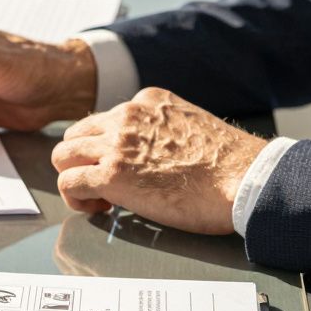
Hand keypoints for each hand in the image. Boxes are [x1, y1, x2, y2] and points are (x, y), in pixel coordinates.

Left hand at [51, 87, 267, 234]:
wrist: (246, 179)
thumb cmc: (229, 164)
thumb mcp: (192, 125)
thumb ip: (163, 130)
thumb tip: (150, 153)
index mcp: (147, 102)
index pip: (104, 121)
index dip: (107, 149)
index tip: (124, 168)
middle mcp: (126, 116)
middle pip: (76, 135)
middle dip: (84, 161)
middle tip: (105, 185)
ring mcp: (116, 144)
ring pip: (63, 156)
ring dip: (75, 178)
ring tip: (100, 198)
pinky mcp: (111, 174)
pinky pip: (68, 182)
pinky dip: (76, 198)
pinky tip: (99, 208)